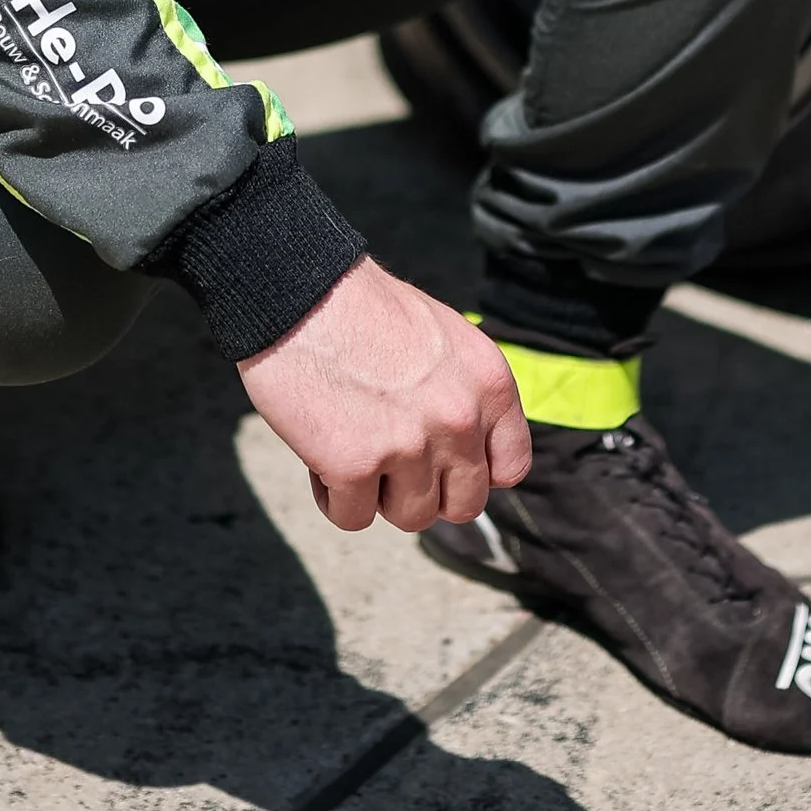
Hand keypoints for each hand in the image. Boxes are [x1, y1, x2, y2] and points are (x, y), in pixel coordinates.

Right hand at [238, 256, 531, 532]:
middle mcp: (460, 419)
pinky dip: (332, 497)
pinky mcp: (356, 466)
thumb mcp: (444, 340)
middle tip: (390, 463)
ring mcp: (410, 446)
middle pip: (463, 504)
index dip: (473, 473)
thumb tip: (462, 452)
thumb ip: (464, 395)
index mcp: (490, 384)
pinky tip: (320, 456)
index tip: (442, 464)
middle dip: (426, 491)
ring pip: (410, 517)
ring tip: (352, 448)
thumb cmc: (362, 309)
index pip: (510, 467)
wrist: (300, 292)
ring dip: (378, 495)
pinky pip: (353, 518)